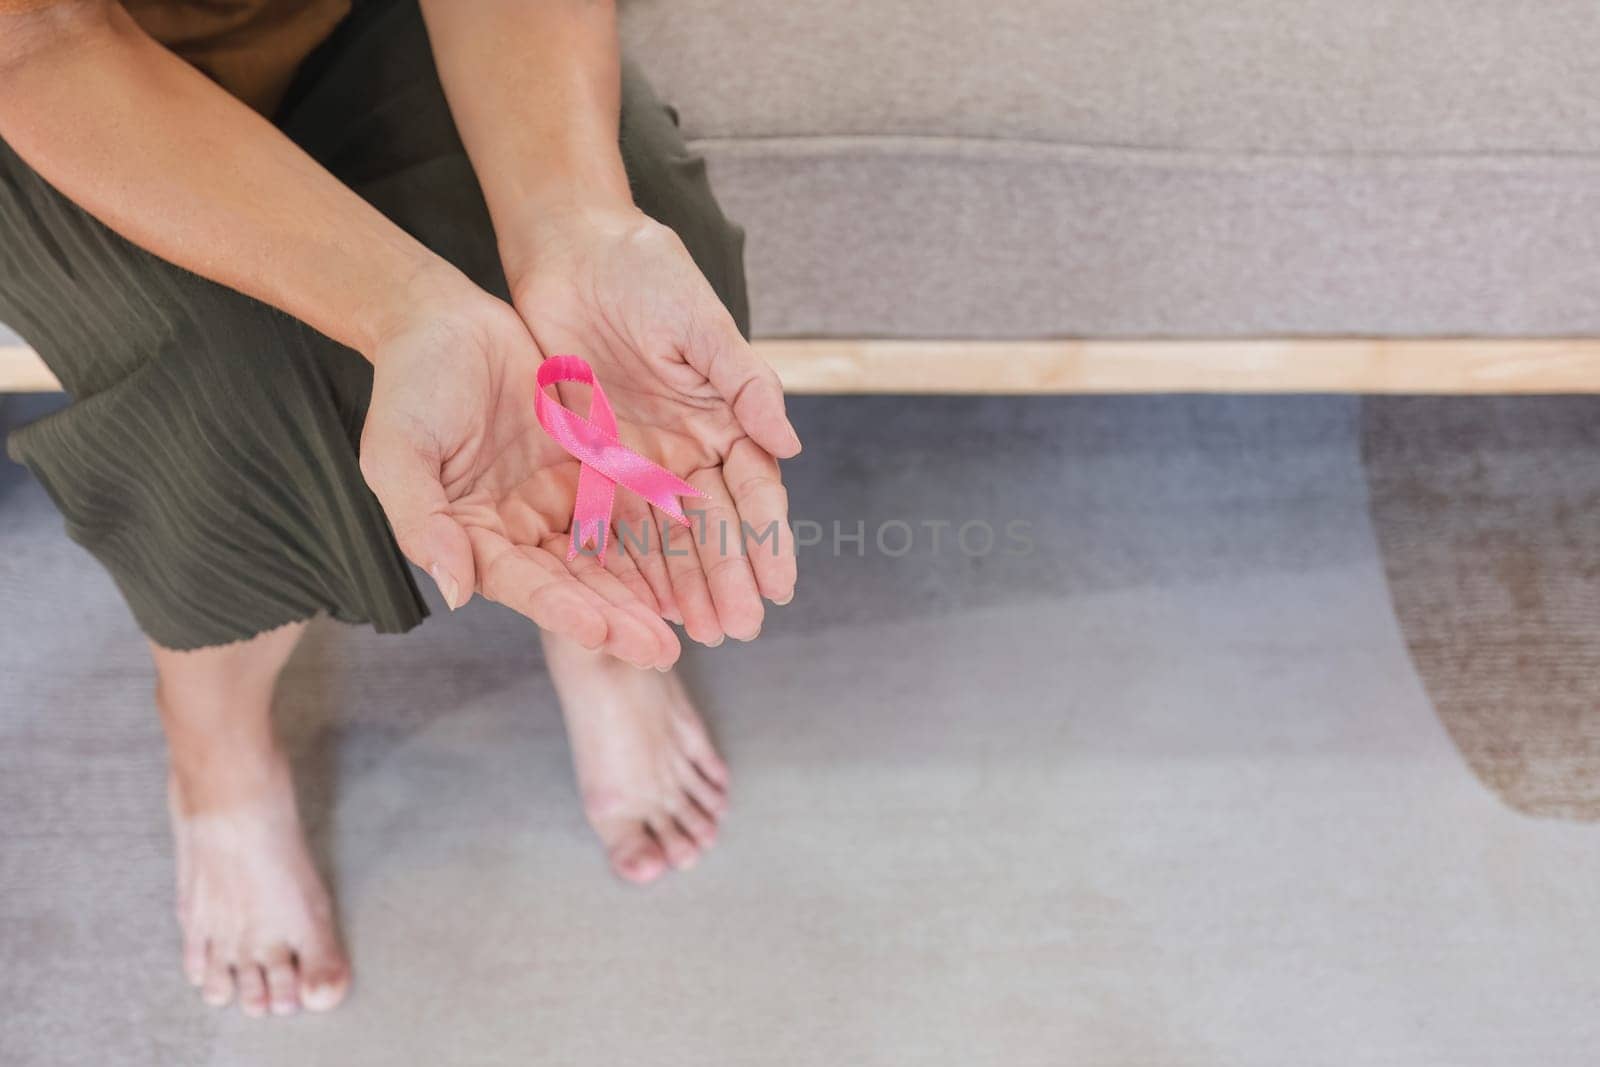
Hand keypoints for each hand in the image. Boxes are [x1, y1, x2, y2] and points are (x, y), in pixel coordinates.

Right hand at [357, 268, 682, 668]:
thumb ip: (422, 521)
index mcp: (473, 536)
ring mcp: (559, 500)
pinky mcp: (590, 467)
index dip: (560, 609)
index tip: (600, 632)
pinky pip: (631, 508)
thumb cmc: (409, 385)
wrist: (443, 321)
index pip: (521, 584)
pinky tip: (696, 565)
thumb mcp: (396, 450)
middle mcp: (520, 530)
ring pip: (611, 554)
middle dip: (618, 618)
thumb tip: (455, 591)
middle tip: (661, 651)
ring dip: (647, 590)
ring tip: (691, 624)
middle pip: (575, 583)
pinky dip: (660, 538)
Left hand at [508, 205, 801, 645]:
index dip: (768, 538)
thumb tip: (792, 445)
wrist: (571, 248)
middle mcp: (686, 448)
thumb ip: (745, 384)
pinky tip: (638, 603)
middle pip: (712, 526)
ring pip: (664, 536)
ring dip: (682, 585)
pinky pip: (610, 521)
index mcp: (723, 418)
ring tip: (694, 633)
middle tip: (738, 629)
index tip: (779, 586)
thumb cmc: (645, 274)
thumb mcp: (701, 324)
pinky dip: (626, 564)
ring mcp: (638, 459)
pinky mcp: (589, 460)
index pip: (753, 490)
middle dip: (727, 578)